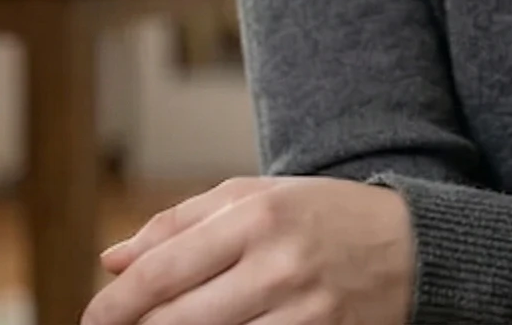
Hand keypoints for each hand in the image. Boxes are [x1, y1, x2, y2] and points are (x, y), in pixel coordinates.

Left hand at [81, 175, 412, 324]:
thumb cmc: (326, 217)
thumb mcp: (261, 198)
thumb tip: (112, 261)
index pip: (159, 273)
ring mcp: (305, 309)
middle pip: (174, 321)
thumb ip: (182, 224)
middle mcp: (280, 263)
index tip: (93, 320)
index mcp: (259, 216)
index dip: (112, 307)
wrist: (418, 246)